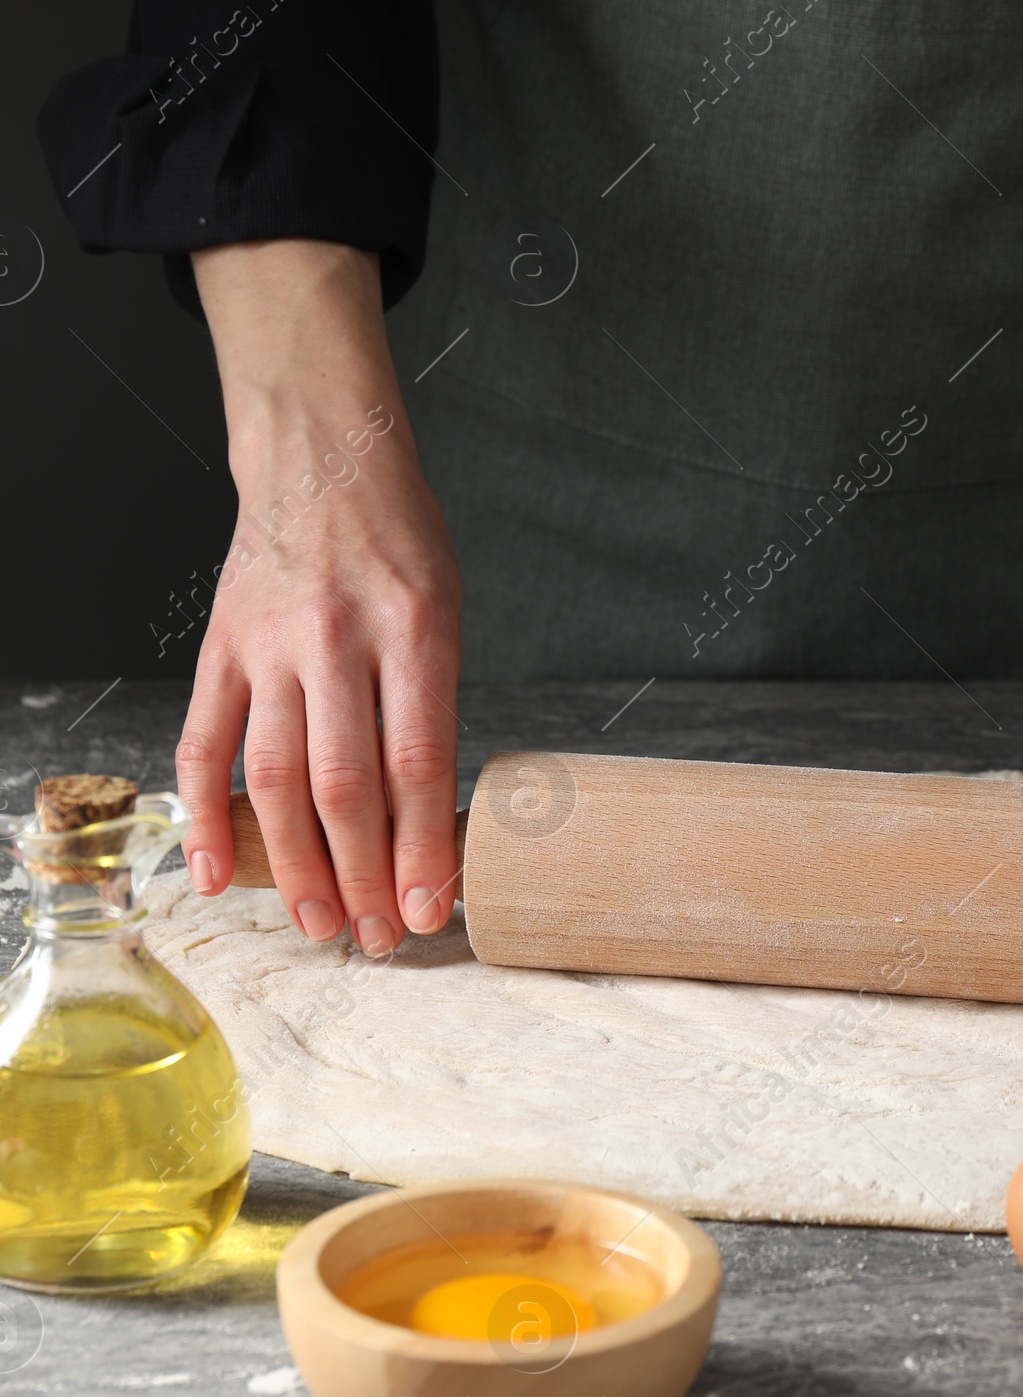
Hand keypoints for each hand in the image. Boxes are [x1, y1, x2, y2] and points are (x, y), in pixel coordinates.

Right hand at [176, 242, 462, 956]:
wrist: (320, 458)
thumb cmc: (398, 540)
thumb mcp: (445, 606)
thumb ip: (431, 701)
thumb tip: (424, 821)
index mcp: (415, 626)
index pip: (419, 761)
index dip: (422, 849)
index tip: (431, 910)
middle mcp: (338, 638)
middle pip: (346, 784)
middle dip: (364, 876)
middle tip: (379, 939)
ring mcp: (270, 644)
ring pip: (274, 777)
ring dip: (294, 864)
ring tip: (318, 925)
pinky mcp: (221, 646)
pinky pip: (203, 743)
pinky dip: (204, 815)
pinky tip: (213, 873)